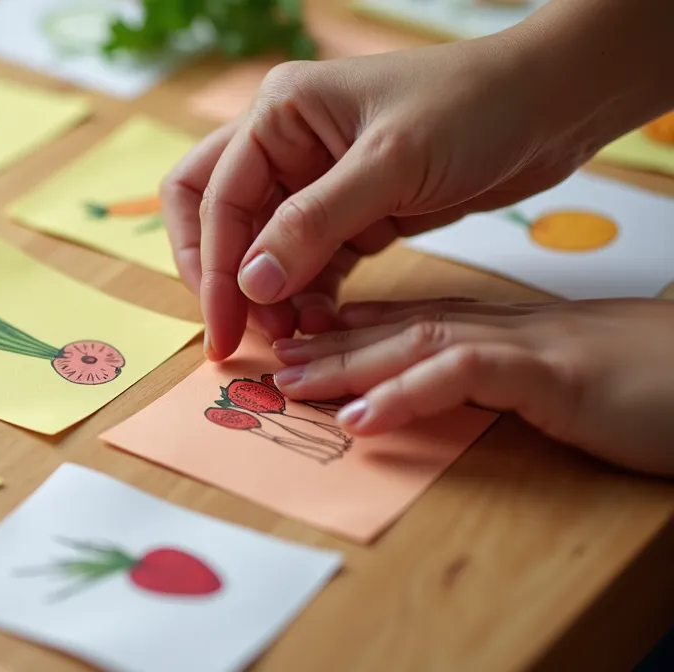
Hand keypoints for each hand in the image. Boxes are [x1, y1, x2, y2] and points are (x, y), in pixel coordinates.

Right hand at [162, 31, 604, 359]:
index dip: (213, 268)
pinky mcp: (353, 214)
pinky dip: (306, 296)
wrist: (556, 103)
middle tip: (237, 336)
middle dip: (220, 277)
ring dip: (267, 295)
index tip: (227, 330)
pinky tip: (321, 326)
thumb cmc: (476, 106)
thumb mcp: (391, 163)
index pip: (214, 197)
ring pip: (260, 248)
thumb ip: (314, 225)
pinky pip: (308, 263)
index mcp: (279, 113)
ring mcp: (317, 180)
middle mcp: (286, 143)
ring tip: (293, 340)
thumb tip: (249, 285)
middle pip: (214, 216)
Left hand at [269, 298, 673, 476]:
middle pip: (397, 327)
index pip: (408, 320)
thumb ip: (503, 375)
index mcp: (502, 327)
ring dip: (348, 364)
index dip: (344, 329)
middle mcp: (504, 327)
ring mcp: (527, 345)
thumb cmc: (649, 380)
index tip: (291, 340)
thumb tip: (447, 388)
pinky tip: (363, 417)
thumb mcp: (560, 377)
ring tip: (290, 383)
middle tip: (268, 358)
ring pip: (417, 343)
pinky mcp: (555, 375)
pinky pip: (468, 378)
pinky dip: (409, 395)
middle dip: (326, 343)